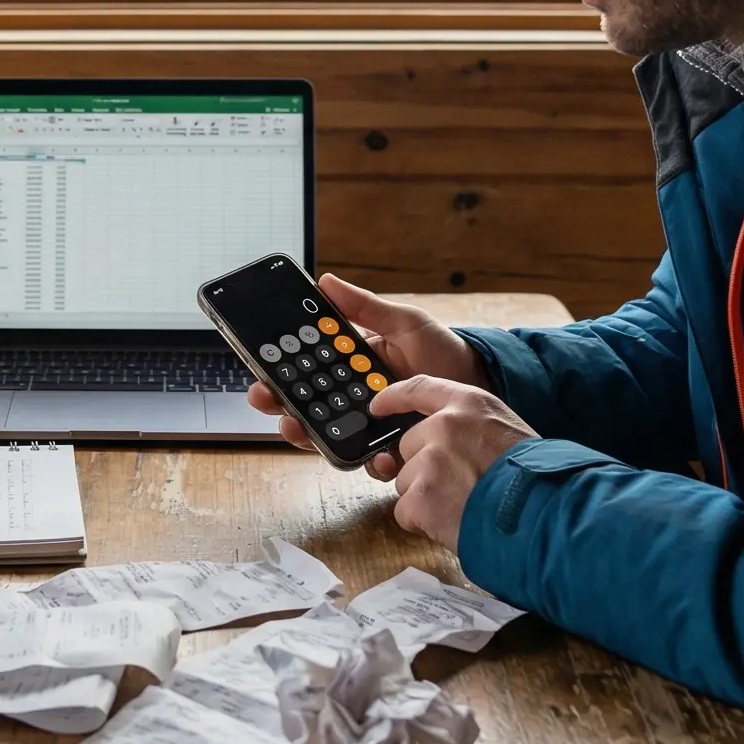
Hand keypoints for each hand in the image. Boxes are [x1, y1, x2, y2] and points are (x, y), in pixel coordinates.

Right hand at [251, 274, 488, 453]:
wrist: (482, 384)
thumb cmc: (443, 352)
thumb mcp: (405, 322)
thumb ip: (366, 307)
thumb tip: (326, 282)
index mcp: (351, 368)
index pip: (306, 371)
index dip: (279, 372)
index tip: (262, 369)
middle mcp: (354, 400)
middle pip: (305, 407)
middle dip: (279, 405)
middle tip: (265, 398)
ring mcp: (370, 428)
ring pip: (326, 438)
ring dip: (306, 436)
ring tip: (297, 427)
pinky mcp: (390, 450)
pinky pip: (369, 461)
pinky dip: (368, 461)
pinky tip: (374, 453)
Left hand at [365, 375, 536, 546]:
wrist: (542, 513)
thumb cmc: (534, 476)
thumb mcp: (507, 429)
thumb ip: (471, 426)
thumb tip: (440, 441)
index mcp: (469, 404)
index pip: (419, 388)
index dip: (393, 397)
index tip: (378, 406)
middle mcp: (444, 426)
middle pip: (409, 445)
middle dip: (424, 468)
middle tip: (458, 486)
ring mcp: (430, 460)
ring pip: (406, 481)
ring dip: (426, 497)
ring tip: (462, 505)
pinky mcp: (420, 495)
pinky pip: (406, 511)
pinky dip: (423, 522)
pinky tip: (452, 522)